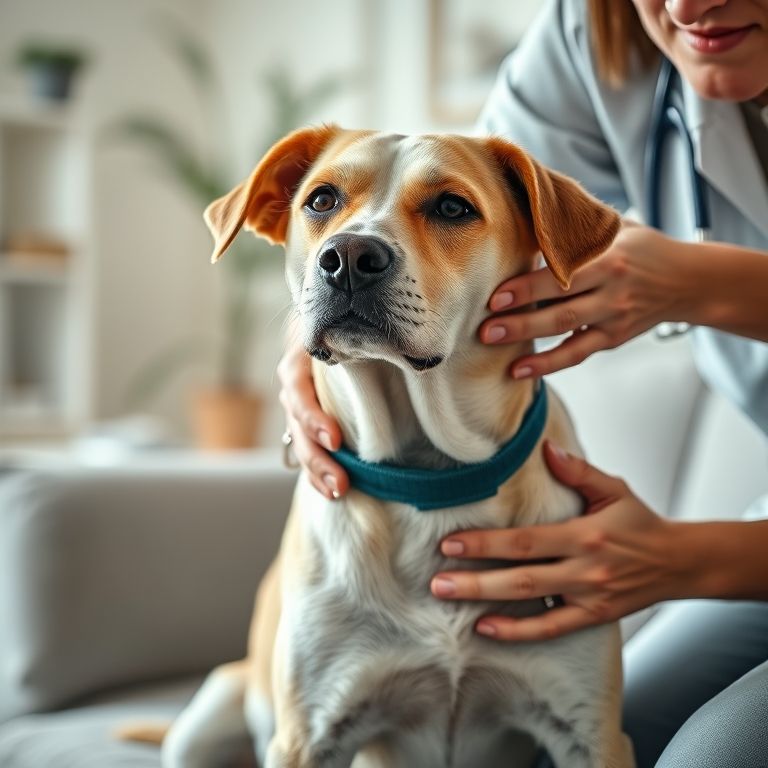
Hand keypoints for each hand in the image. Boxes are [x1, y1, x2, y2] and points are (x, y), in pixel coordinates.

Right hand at [277, 332, 348, 499]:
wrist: (330, 329)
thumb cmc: (346, 330)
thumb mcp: (345, 332)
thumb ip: (361, 344)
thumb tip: (405, 356)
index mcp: (300, 361)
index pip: (298, 392)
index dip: (313, 418)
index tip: (336, 440)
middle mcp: (293, 387)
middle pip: (298, 427)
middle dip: (318, 458)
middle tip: (341, 481)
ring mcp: (296, 408)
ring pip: (299, 444)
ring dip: (317, 471)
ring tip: (338, 491)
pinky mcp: (304, 425)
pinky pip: (306, 453)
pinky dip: (316, 474)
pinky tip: (331, 491)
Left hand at [430, 442, 687, 640]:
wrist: (678, 563)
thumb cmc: (640, 523)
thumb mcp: (614, 489)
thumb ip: (579, 470)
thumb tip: (546, 448)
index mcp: (585, 534)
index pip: (526, 541)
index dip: (486, 543)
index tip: (451, 542)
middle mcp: (584, 569)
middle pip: (520, 576)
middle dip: (474, 579)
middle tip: (437, 579)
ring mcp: (588, 597)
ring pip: (530, 603)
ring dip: (487, 601)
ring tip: (448, 598)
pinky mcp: (593, 616)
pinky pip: (551, 628)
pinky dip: (518, 631)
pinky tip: (486, 627)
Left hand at [480, 223, 692, 377]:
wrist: (688, 281)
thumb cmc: (642, 249)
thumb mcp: (616, 229)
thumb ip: (577, 228)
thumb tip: (526, 210)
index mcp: (611, 258)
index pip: (563, 274)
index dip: (528, 286)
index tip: (496, 293)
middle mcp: (613, 290)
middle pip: (560, 306)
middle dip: (519, 318)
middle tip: (484, 325)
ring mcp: (613, 317)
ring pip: (565, 330)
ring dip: (525, 338)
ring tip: (491, 341)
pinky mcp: (612, 338)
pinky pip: (576, 354)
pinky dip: (547, 364)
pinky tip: (518, 370)